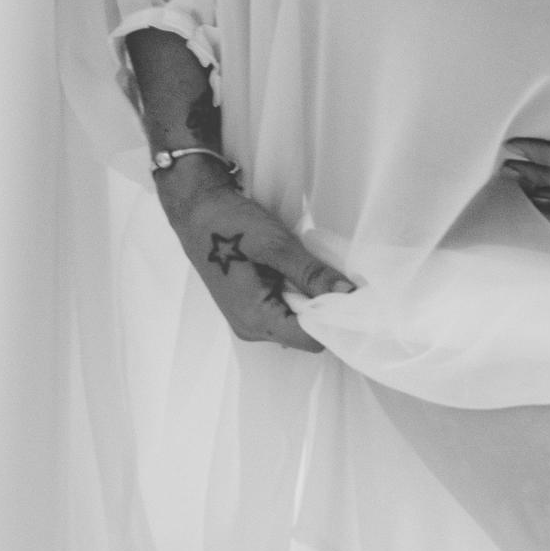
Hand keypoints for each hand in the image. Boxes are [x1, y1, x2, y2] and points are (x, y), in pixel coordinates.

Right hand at [152, 159, 359, 347]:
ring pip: (295, 323)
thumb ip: (313, 274)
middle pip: (305, 334)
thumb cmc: (230, 225)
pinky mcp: (248, 307)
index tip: (352, 296)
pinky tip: (296, 271)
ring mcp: (248, 320)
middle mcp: (251, 328)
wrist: (197, 209)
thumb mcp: (276, 246)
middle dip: (324, 309)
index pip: (312, 340)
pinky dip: (297, 295)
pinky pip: (283, 311)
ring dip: (310, 300)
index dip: (334, 319)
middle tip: (334, 276)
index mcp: (255, 319)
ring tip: (311, 269)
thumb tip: (349, 294)